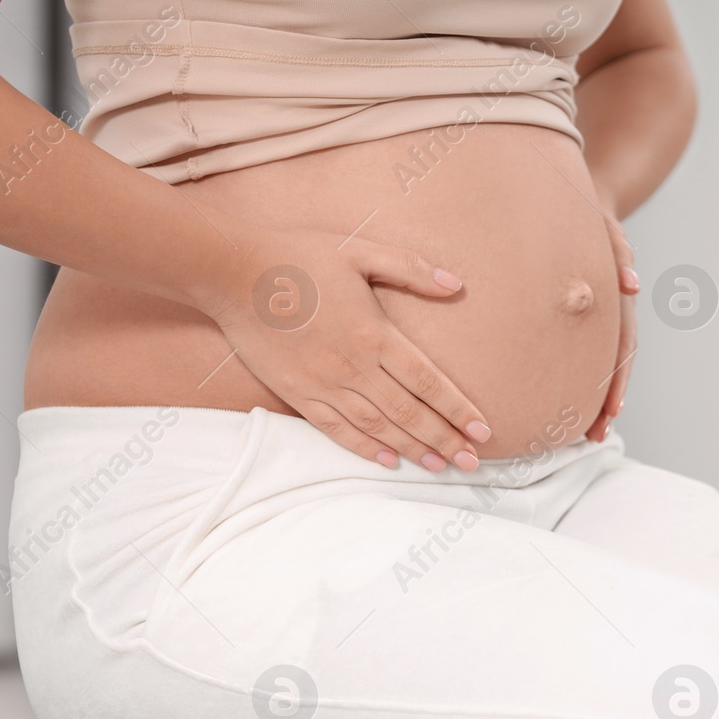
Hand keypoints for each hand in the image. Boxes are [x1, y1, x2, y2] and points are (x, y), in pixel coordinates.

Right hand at [206, 224, 491, 471]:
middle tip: (472, 463)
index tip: (483, 430)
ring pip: (377, 427)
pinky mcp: (298, 393)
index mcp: (375, 334)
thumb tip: (456, 284)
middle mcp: (354, 366)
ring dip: (411, 449)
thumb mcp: (361, 251)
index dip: (457, 409)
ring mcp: (325, 384)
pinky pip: (337, 429)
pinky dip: (364, 448)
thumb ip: (411, 269)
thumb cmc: (300, 256)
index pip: (428, 381)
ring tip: (439, 467)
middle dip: (444, 440)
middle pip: (409, 412)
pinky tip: (387, 460)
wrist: (235, 273)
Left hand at [588, 207, 638, 443]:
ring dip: (596, 397)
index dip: (620, 380)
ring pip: (597, 362)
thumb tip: (631, 284)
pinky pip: (576, 351)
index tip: (614, 411)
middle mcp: (609, 314)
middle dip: (608, 400)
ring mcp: (594, 317)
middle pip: (613, 365)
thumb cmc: (593, 217)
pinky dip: (576, 376)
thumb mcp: (609, 230)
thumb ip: (621, 253)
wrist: (576, 205)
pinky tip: (562, 399)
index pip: (623, 346)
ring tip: (587, 433)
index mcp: (618, 300)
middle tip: (598, 435)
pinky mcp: (575, 316)